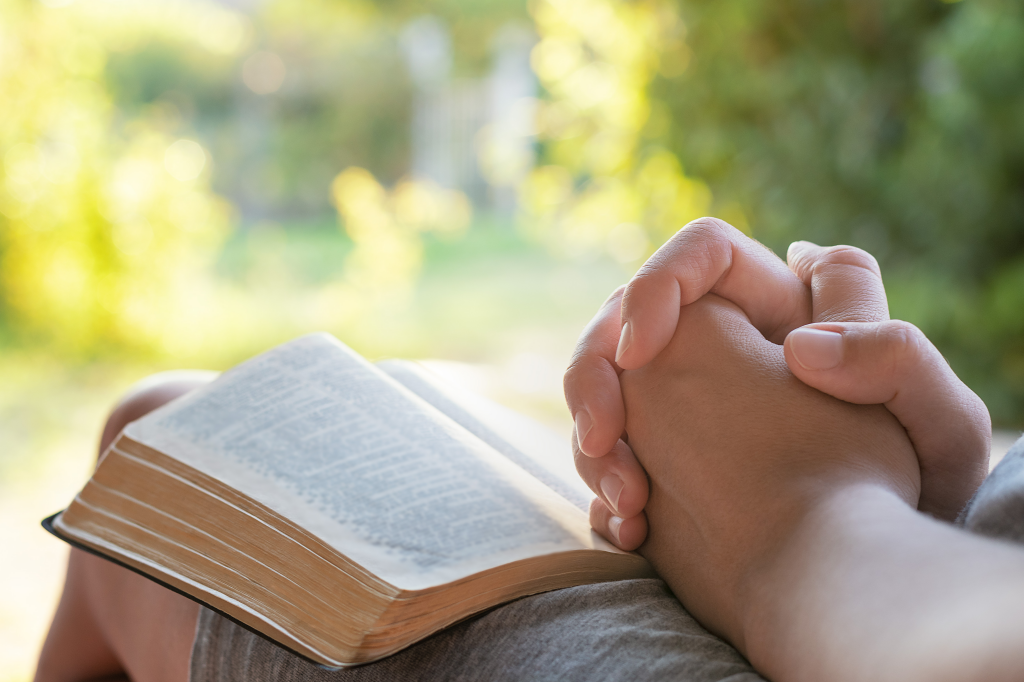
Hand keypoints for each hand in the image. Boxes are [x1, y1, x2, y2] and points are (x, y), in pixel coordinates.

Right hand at [566, 219, 989, 547]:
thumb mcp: (938, 424)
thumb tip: (803, 345)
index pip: (702, 252)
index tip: (642, 353)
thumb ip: (893, 356)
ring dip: (593, 442)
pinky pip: (605, 455)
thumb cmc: (918, 498)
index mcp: (780, 308)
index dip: (658, 285)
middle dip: (595, 377)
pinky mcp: (660, 460)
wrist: (873, 578)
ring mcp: (681, 405)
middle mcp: (721, 345)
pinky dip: (601, 489)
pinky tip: (630, 530)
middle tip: (601, 438)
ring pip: (603, 391)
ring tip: (628, 502)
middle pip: (623, 320)